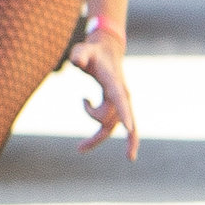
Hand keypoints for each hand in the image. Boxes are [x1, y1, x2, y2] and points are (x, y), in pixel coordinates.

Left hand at [69, 30, 137, 158]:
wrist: (108, 50)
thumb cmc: (92, 52)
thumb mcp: (82, 50)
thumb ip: (79, 54)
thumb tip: (76, 62)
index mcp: (114, 83)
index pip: (120, 100)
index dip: (123, 113)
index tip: (129, 128)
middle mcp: (122, 96)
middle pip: (110, 119)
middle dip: (96, 131)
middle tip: (79, 148)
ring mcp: (122, 103)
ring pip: (111, 126)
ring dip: (96, 138)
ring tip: (80, 148)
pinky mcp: (119, 108)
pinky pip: (120, 127)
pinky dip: (125, 140)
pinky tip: (123, 154)